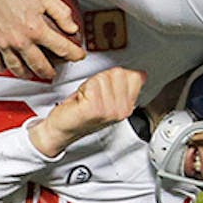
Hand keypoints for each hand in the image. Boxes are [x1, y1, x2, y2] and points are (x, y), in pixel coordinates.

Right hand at [0, 0, 83, 79]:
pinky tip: (8, 66)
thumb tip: (72, 28)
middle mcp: (20, 40)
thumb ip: (62, 13)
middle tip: (54, 72)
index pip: (62, 49)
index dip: (74, 54)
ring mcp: (2, 44)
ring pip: (17, 69)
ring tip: (33, 73)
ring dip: (28, 74)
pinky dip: (3, 69)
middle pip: (40, 66)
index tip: (78, 56)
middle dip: (50, 72)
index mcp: (36, 28)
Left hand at [29, 67, 146, 157]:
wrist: (62, 129)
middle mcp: (121, 110)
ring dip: (91, 84)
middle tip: (94, 93)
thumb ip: (125, 84)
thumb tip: (140, 74)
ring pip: (104, 77)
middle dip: (103, 79)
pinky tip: (82, 100)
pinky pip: (92, 84)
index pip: (135, 75)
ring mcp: (109, 110)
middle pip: (118, 73)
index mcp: (128, 107)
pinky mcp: (95, 109)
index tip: (108, 87)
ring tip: (87, 97)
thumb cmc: (81, 112)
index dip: (116, 76)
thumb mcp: (109, 98)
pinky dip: (83, 88)